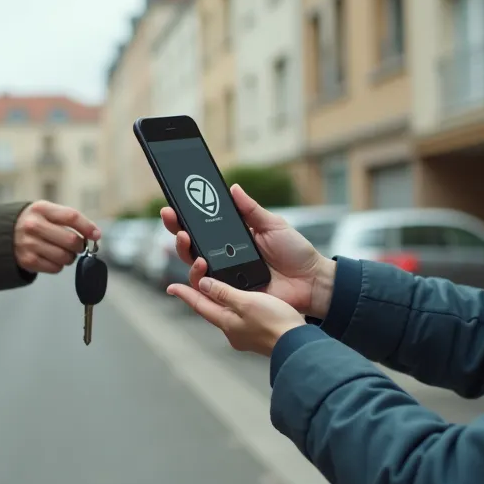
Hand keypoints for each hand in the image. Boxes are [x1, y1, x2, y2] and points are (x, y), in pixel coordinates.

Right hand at [14, 201, 101, 273]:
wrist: (5, 234)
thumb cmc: (36, 222)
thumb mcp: (47, 212)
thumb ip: (70, 219)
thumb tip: (96, 235)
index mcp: (41, 209)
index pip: (71, 217)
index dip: (88, 227)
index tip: (96, 235)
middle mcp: (33, 225)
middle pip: (71, 240)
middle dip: (79, 246)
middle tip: (77, 246)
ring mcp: (29, 244)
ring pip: (65, 257)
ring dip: (70, 257)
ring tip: (63, 251)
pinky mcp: (28, 261)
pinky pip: (56, 268)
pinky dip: (58, 265)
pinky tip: (51, 257)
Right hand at [160, 184, 335, 317]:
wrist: (311, 280)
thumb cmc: (295, 253)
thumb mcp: (273, 225)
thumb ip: (251, 209)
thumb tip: (233, 188)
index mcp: (232, 239)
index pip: (202, 229)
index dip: (184, 219)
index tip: (172, 208)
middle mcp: (224, 258)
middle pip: (191, 248)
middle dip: (177, 233)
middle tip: (176, 224)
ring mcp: (226, 278)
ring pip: (194, 268)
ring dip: (186, 254)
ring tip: (190, 244)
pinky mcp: (231, 295)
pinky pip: (208, 291)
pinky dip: (200, 280)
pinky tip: (200, 267)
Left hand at [168, 276, 306, 355]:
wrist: (297, 344)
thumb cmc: (275, 324)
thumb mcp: (246, 302)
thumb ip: (224, 293)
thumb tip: (203, 284)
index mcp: (226, 322)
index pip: (199, 304)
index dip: (184, 293)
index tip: (171, 287)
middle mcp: (231, 330)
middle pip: (210, 307)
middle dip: (202, 292)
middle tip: (198, 277)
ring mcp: (244, 333)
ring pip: (225, 311)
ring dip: (218, 297)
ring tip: (215, 284)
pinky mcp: (256, 332)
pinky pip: (238, 315)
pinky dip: (234, 304)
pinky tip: (241, 299)